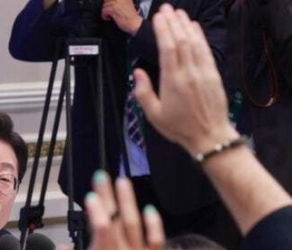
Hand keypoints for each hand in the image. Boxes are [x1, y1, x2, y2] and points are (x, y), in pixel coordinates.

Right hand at [60, 173, 168, 249]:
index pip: (100, 230)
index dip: (96, 211)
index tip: (90, 196)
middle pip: (116, 220)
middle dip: (109, 197)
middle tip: (103, 178)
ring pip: (135, 223)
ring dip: (129, 201)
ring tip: (123, 183)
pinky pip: (156, 238)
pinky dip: (153, 223)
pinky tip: (148, 209)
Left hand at [101, 0, 142, 33]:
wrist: (134, 23)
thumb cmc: (130, 15)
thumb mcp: (125, 4)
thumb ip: (118, 1)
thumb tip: (107, 1)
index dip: (108, 2)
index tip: (109, 8)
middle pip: (106, 0)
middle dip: (106, 7)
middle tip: (109, 13)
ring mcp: (117, 2)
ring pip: (104, 5)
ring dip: (105, 12)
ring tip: (110, 16)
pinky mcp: (114, 8)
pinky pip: (104, 10)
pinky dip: (105, 16)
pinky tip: (109, 18)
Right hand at [133, 5, 238, 155]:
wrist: (209, 135)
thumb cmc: (179, 127)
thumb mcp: (154, 115)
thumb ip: (143, 93)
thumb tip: (138, 72)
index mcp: (172, 82)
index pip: (168, 49)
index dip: (163, 30)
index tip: (158, 18)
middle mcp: (189, 73)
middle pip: (181, 40)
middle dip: (173, 22)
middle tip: (166, 9)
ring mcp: (203, 72)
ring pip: (194, 42)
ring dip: (186, 25)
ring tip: (179, 13)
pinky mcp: (213, 74)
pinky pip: (205, 50)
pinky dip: (199, 36)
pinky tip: (194, 28)